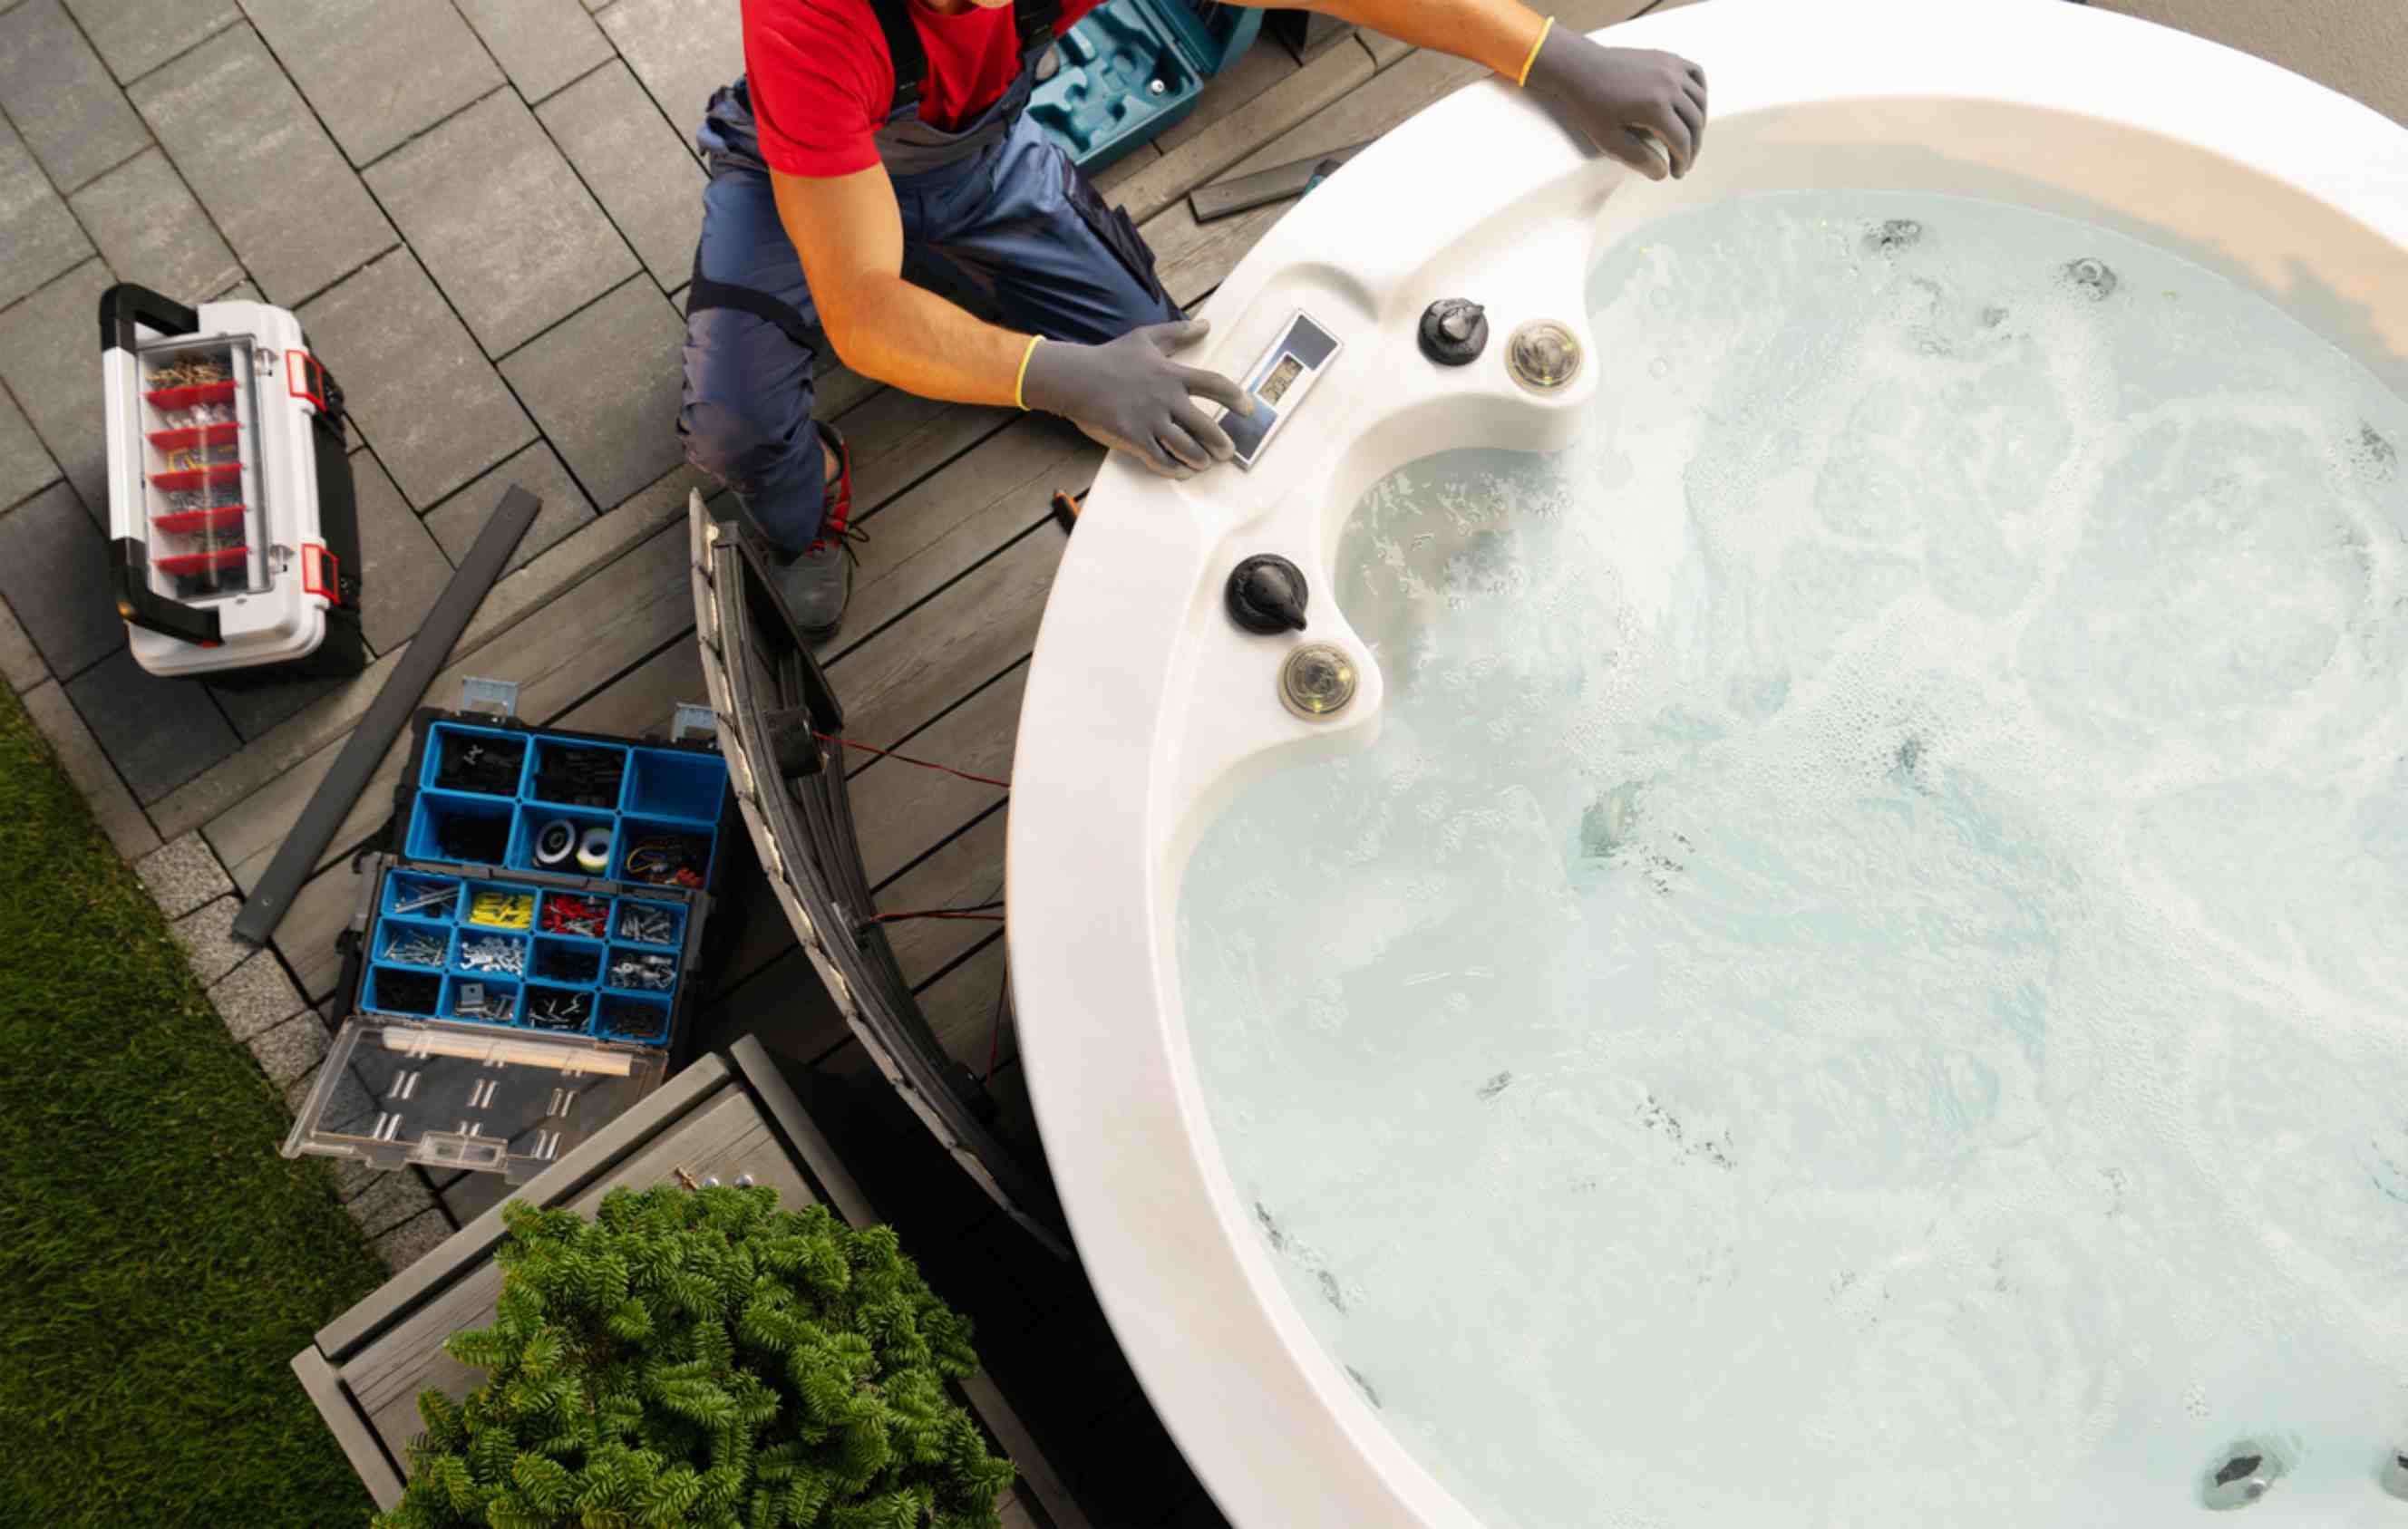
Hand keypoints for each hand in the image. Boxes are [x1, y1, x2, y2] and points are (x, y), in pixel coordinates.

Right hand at [1021, 319, 1252, 478]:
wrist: (1075, 379)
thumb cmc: (1111, 358)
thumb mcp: (1145, 338)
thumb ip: (1178, 332)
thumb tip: (1206, 324)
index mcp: (1172, 374)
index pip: (1215, 384)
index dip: (1236, 398)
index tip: (1249, 409)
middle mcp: (1166, 398)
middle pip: (1205, 426)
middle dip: (1221, 443)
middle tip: (1228, 452)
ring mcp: (1150, 420)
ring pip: (1186, 447)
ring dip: (1200, 459)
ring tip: (1205, 463)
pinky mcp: (1133, 437)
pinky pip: (1160, 459)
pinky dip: (1174, 468)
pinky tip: (1180, 471)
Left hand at [1524, 30, 1707, 180]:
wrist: (1579, 68)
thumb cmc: (1589, 105)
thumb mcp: (1608, 140)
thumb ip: (1637, 159)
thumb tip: (1662, 173)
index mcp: (1655, 108)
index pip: (1682, 141)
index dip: (1683, 161)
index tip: (1677, 173)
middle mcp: (1669, 86)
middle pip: (1695, 122)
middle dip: (1692, 147)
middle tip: (1684, 162)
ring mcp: (1671, 68)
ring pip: (1699, 100)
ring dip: (1698, 123)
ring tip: (1688, 139)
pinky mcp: (1668, 58)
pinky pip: (1695, 75)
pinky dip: (1699, 92)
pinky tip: (1691, 107)